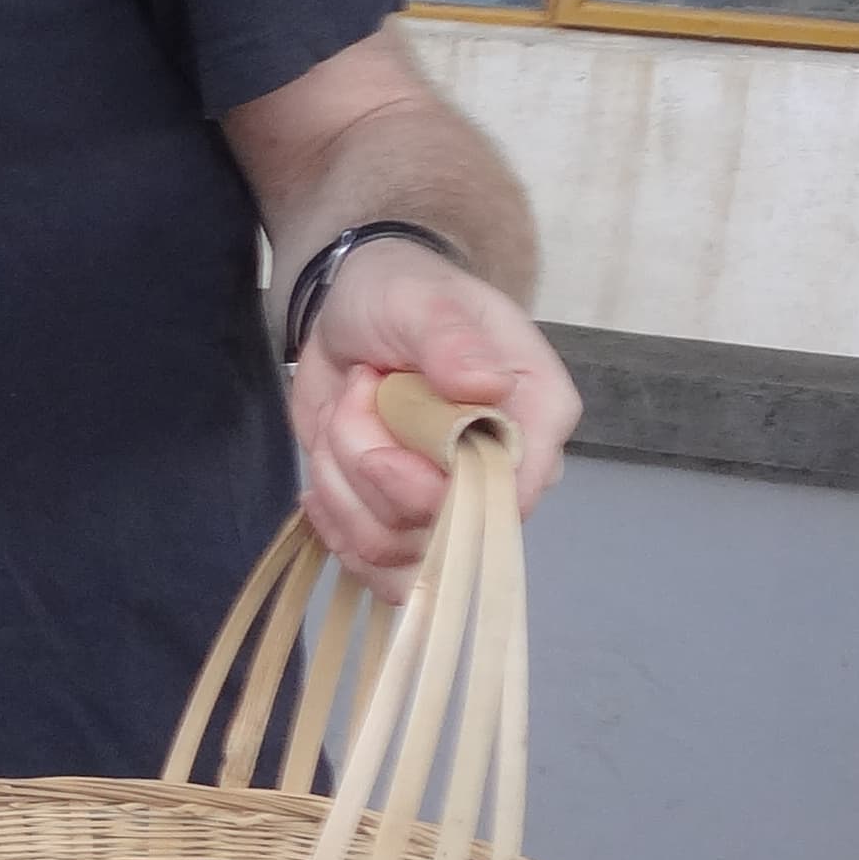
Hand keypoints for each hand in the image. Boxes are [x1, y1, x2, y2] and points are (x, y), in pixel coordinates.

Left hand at [292, 241, 580, 593]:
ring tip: (342, 415)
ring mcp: (450, 503)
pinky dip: (331, 520)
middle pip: (440, 528)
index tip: (385, 446)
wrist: (349, 313)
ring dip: (341, 483)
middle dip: (371, 463)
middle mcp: (503, 473)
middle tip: (357, 392)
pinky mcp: (401, 520)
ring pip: (392, 549)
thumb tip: (488, 386)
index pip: (513, 493)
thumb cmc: (401, 295)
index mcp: (536, 416)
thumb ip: (452, 340)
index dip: (444, 491)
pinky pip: (369, 563)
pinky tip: (321, 472)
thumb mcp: (421, 300)